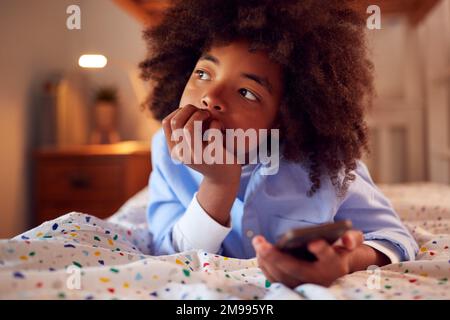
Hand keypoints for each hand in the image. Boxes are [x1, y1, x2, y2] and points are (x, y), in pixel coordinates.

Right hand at [162, 104, 241, 225]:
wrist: (224, 178)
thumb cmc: (208, 155)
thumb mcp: (192, 145)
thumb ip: (184, 131)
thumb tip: (185, 108)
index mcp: (175, 150)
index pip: (167, 123)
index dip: (179, 111)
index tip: (192, 112)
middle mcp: (183, 154)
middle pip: (176, 122)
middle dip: (190, 109)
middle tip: (203, 111)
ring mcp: (197, 156)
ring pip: (189, 128)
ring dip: (201, 114)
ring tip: (210, 116)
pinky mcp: (213, 155)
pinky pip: (212, 130)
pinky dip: (216, 123)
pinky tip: (221, 127)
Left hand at [252, 230, 364, 287]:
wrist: (335, 265)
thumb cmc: (340, 248)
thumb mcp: (351, 240)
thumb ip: (352, 238)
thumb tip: (347, 239)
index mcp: (335, 265)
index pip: (329, 257)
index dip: (322, 250)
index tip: (313, 241)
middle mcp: (320, 278)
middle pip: (297, 269)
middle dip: (276, 257)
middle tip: (261, 243)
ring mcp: (306, 284)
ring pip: (282, 276)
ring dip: (267, 260)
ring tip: (257, 243)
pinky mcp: (294, 285)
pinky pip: (276, 278)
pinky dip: (265, 265)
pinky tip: (259, 251)